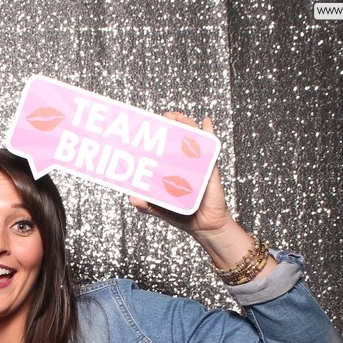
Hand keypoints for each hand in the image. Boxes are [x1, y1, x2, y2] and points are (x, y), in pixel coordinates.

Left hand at [129, 112, 233, 236]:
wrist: (203, 226)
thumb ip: (146, 205)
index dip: (159, 135)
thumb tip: (131, 198)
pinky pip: (211, 147)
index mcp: (171, 169)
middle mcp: (184, 164)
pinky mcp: (210, 168)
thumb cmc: (182, 215)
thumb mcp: (160, 209)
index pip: (164, 148)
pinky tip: (206, 121)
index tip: (151, 123)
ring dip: (186, 124)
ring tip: (178, 117)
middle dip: (171, 123)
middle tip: (164, 116)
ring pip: (193, 138)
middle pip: (178, 138)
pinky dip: (209, 132)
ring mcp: (198, 164)